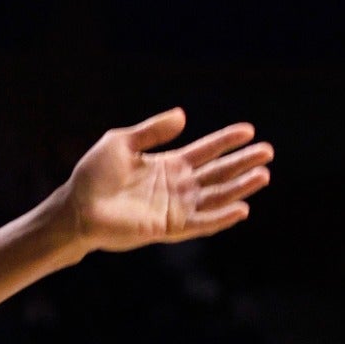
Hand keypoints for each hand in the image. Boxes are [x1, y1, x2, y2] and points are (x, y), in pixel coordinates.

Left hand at [65, 111, 271, 253]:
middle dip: (242, 162)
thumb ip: (152, 130)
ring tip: (263, 176)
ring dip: (239, 188)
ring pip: (216, 197)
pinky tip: (242, 209)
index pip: (205, 150)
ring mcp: (175, 208)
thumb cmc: (94, 175)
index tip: (249, 130)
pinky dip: (221, 217)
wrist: (77, 207)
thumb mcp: (121, 142)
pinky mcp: (168, 227)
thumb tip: (184, 115)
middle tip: (268, 152)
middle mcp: (177, 186)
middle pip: (218, 173)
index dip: (226, 141)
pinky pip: (201, 223)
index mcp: (168, 164)